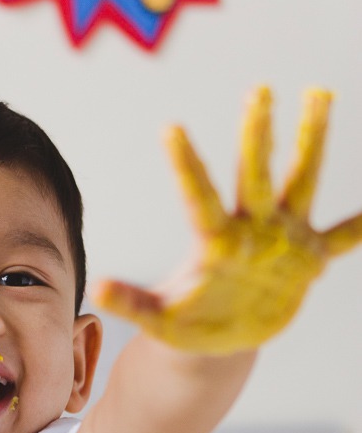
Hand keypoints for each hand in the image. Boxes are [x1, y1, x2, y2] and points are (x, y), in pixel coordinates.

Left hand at [93, 87, 361, 353]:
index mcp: (215, 241)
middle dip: (258, 134)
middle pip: (256, 174)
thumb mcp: (159, 320)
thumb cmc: (185, 325)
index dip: (186, 166)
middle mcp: (251, 229)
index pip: (198, 196)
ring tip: (319, 94)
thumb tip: (97, 289)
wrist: (217, 342)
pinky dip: (360, 226)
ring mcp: (282, 239)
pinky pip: (341, 238)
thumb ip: (132, 304)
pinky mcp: (307, 260)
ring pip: (301, 182)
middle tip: (258, 91)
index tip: (171, 128)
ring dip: (311, 141)